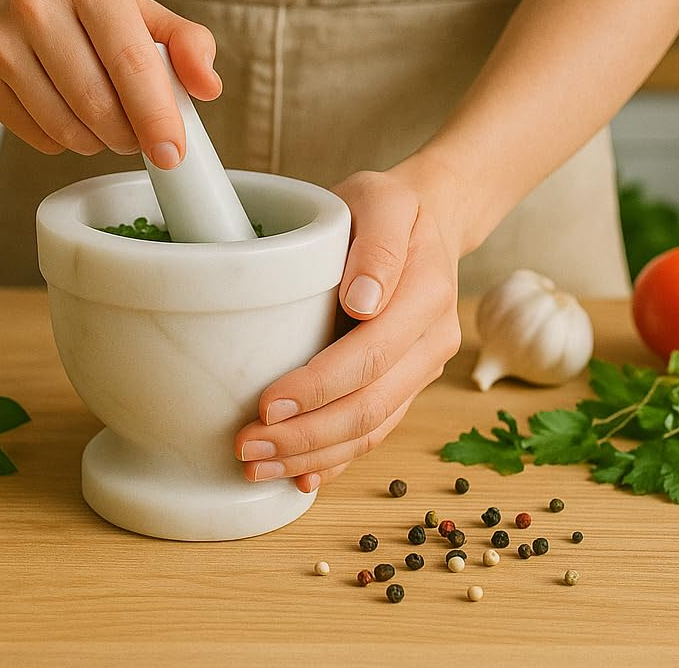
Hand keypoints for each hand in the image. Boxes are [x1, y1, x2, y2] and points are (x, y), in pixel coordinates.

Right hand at [0, 0, 221, 166]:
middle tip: (140, 137)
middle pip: (96, 101)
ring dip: (98, 143)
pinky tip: (71, 117)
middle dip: (128, 135)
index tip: (172, 153)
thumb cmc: (96, 12)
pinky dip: (64, 142)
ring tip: (109, 126)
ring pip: (64, 127)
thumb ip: (189, 45)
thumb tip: (208, 86)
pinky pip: (36, 137)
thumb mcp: (148, 14)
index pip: (130, 60)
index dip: (156, 115)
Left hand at [234, 166, 462, 491]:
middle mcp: (431, 340)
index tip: (268, 404)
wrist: (428, 219)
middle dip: (306, 436)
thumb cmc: (391, 206)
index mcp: (426, 295)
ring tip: (258, 467)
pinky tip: (302, 478)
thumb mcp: (383, 199)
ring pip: (372, 428)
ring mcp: (421, 367)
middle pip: (371, 406)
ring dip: (315, 456)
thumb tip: (364, 302)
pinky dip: (339, 458)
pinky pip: (375, 429)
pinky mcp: (405, 382)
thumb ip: (378, 245)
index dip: (319, 387)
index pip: (370, 355)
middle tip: (247, 448)